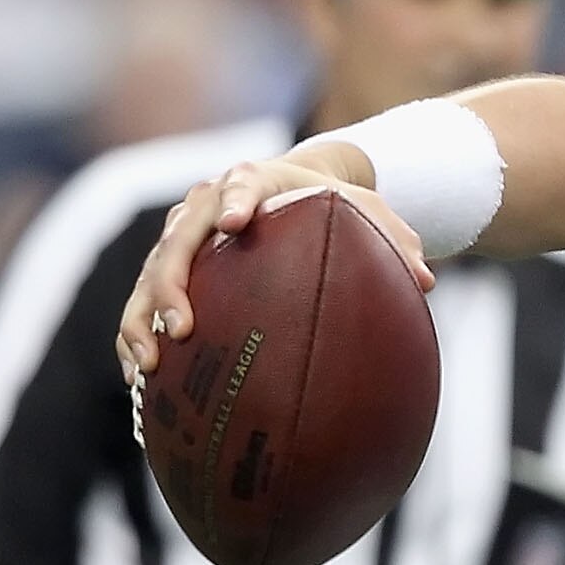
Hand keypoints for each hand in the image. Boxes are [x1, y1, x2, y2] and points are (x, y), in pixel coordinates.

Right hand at [115, 150, 427, 382]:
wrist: (292, 190)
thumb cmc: (335, 205)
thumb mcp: (370, 213)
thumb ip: (395, 240)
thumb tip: (426, 280)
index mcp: (255, 182)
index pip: (241, 185)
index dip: (236, 200)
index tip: (235, 222)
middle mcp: (205, 207)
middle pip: (177, 240)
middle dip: (170, 282)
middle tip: (181, 326)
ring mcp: (181, 240)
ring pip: (149, 278)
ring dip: (142, 320)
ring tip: (148, 364)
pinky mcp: (168, 272)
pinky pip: (142, 307)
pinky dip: (137, 339)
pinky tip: (143, 383)